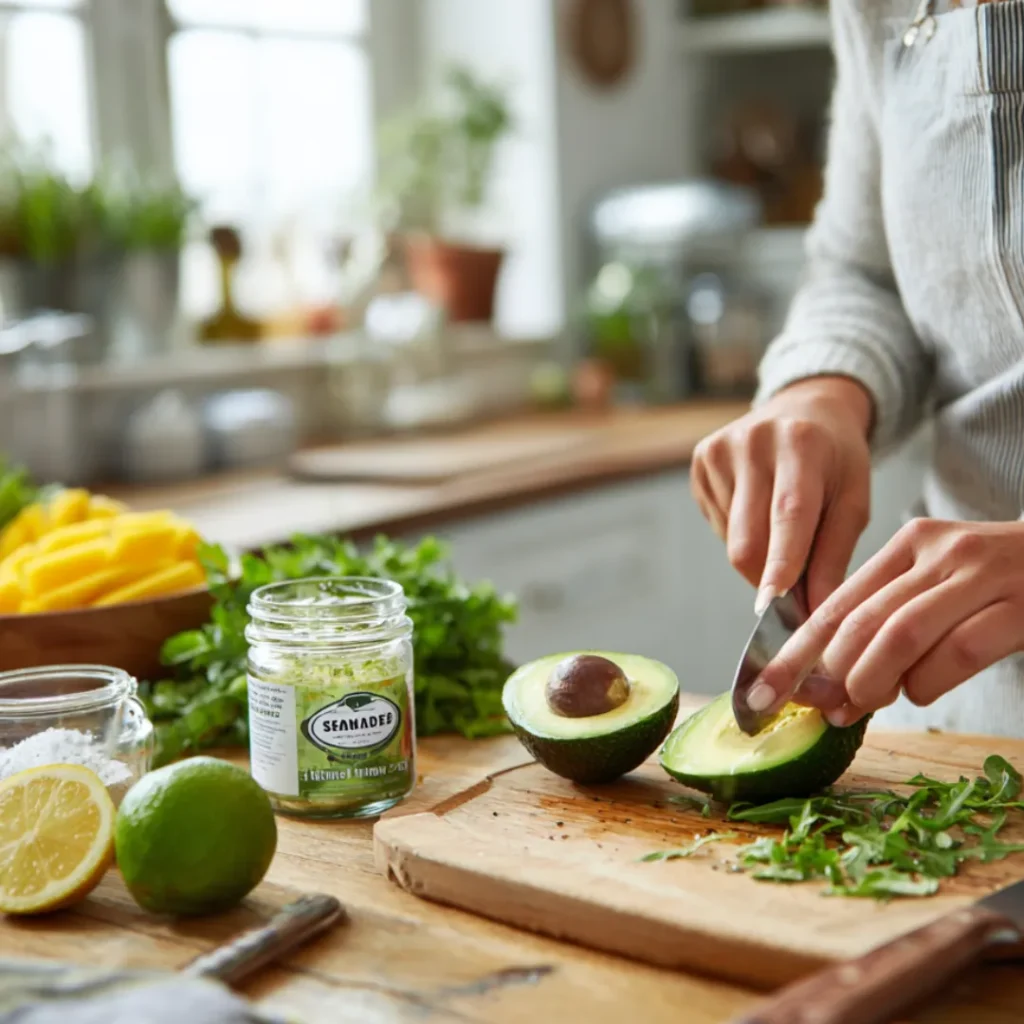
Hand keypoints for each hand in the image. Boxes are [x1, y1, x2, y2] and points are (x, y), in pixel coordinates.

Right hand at [691, 376, 873, 613]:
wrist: (804, 408)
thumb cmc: (835, 458)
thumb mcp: (853, 499)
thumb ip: (835, 556)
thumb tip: (816, 611)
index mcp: (801, 444)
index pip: (788, 514)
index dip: (782, 564)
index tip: (775, 603)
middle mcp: (754, 441)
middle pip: (747, 538)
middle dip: (767, 575)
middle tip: (791, 588)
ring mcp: (720, 450)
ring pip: (732, 539)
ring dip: (759, 553)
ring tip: (781, 528)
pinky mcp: (701, 460)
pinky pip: (719, 524)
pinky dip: (741, 532)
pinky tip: (758, 508)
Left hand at [746, 519, 1023, 724]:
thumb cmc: (999, 584)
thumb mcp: (937, 584)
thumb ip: (886, 618)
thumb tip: (826, 682)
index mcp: (908, 544)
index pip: (835, 601)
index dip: (794, 651)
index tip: (761, 691)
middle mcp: (940, 552)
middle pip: (861, 618)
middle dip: (827, 672)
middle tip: (818, 708)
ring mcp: (982, 575)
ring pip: (902, 633)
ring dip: (870, 681)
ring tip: (858, 707)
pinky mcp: (1021, 605)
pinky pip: (959, 648)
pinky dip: (928, 681)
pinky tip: (919, 692)